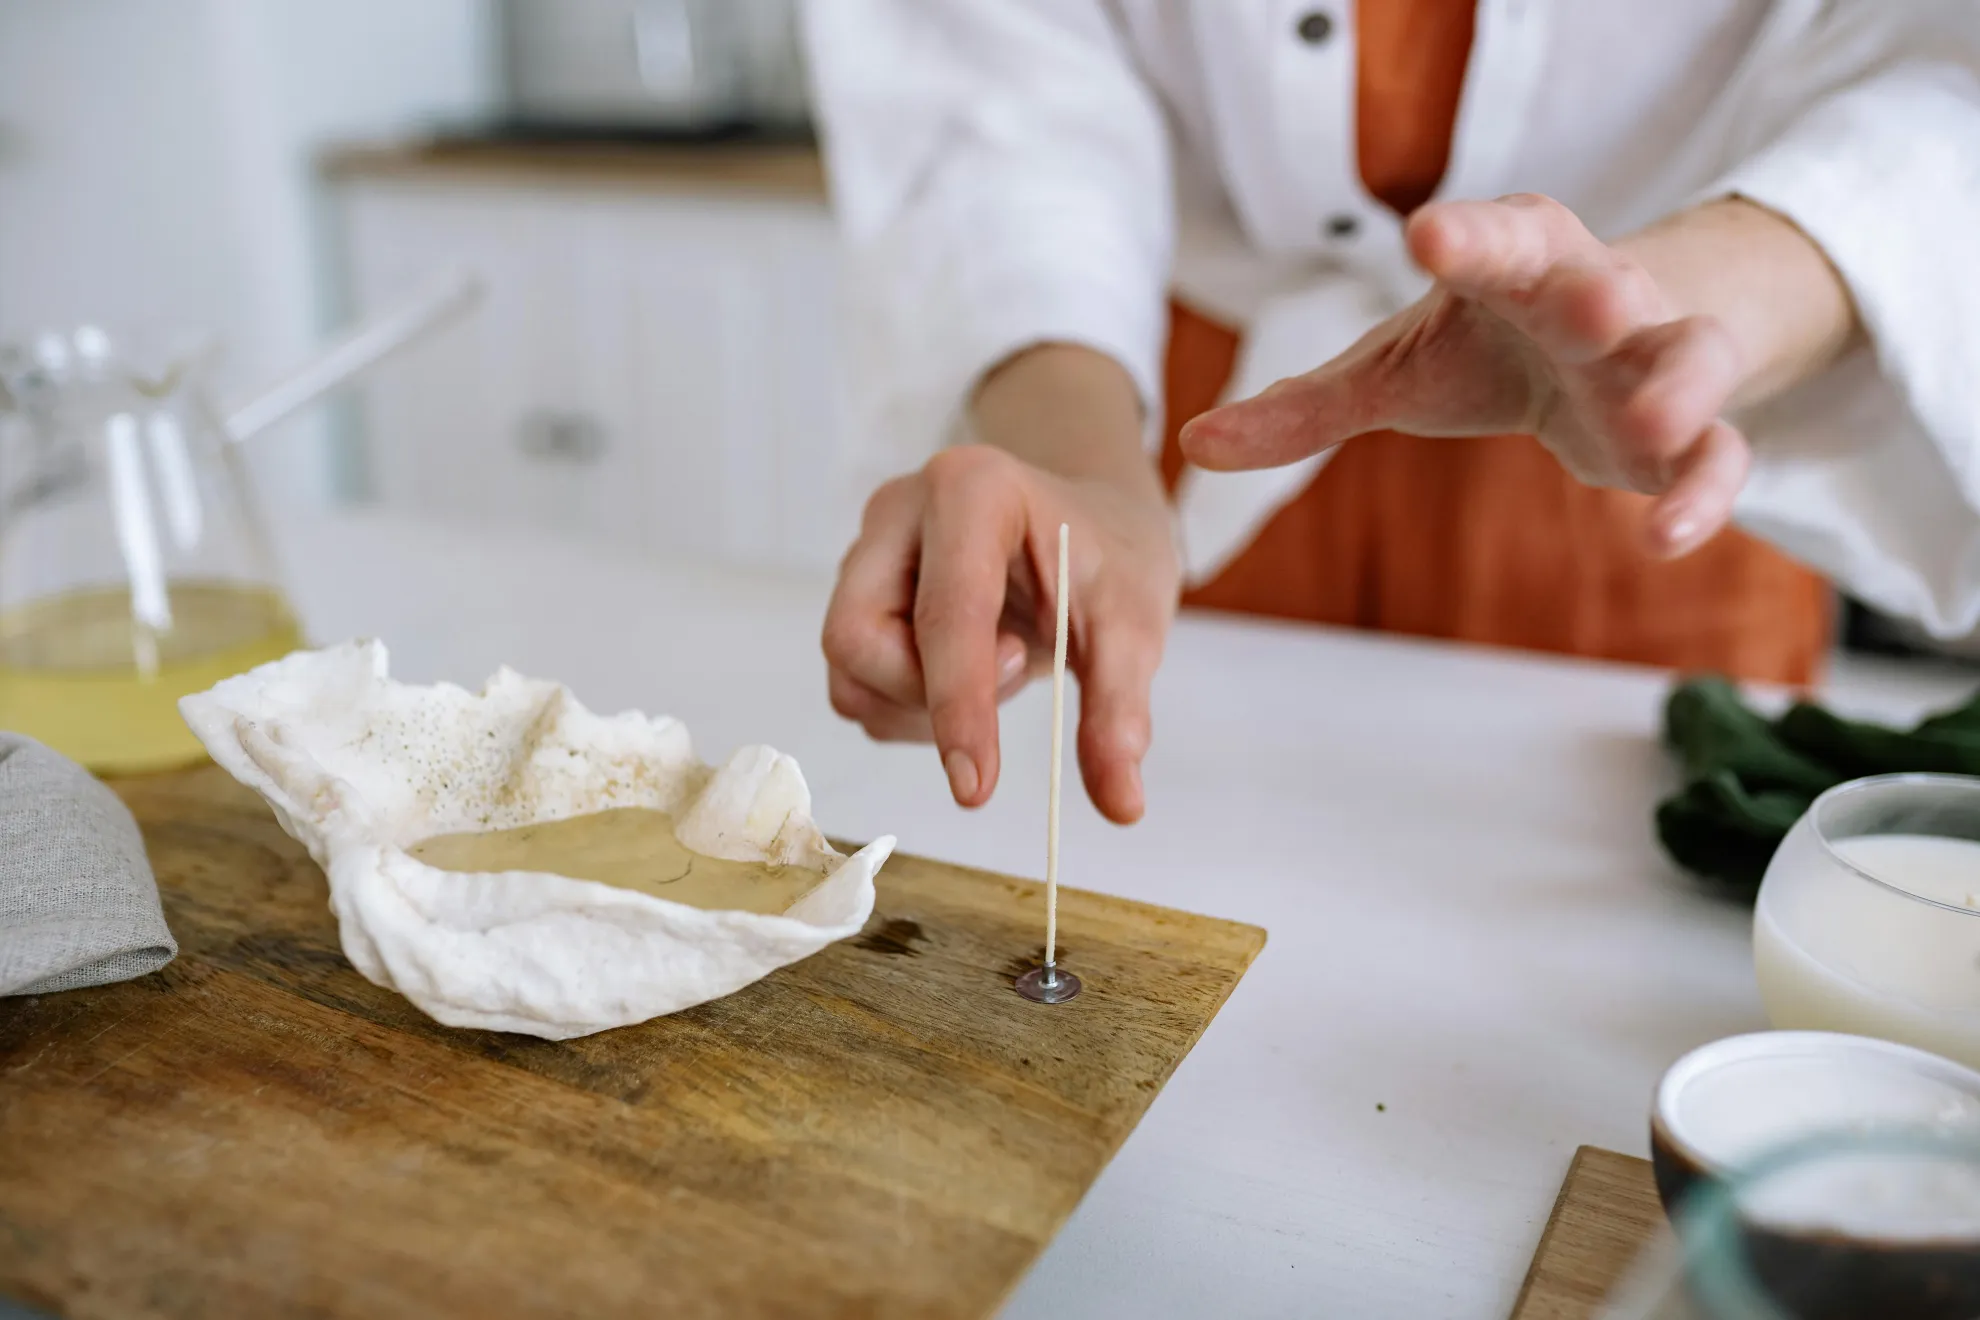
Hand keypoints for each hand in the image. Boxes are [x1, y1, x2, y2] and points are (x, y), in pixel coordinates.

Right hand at [822, 444, 1178, 823]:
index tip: (977, 788)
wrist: (1087, 528)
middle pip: (857, 637)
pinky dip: (909, 709)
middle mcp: (899, 512)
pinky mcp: (860, 596)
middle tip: (1016, 671)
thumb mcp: (1134, 625)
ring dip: (919, 707)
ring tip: (1002, 669)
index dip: (957, 705)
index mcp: (971, 489)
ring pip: (849, 670)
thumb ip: (1120, 710)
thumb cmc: (1108, 559)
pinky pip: (855, 685)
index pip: (945, 613)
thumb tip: (1122, 805)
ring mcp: (868, 553)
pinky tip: (968, 681)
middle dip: (929, 693)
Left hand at [1182, 194, 1772, 557]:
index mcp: (1516, 262)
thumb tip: (1193, 444)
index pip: (1498, 237)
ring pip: (1689, 358)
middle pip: (1604, 284)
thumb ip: (1302, 409)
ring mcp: (1653, 361)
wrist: (1598, 349)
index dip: (1470, 234)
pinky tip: (1663, 537)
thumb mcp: (1389, 372)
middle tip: (1589, 302)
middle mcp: (1596, 297)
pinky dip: (1701, 494)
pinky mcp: (1687, 435)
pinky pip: (1718, 457)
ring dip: (1680, 387)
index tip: (1427, 232)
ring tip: (1656, 427)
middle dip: (1597, 293)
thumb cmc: (1482, 347)